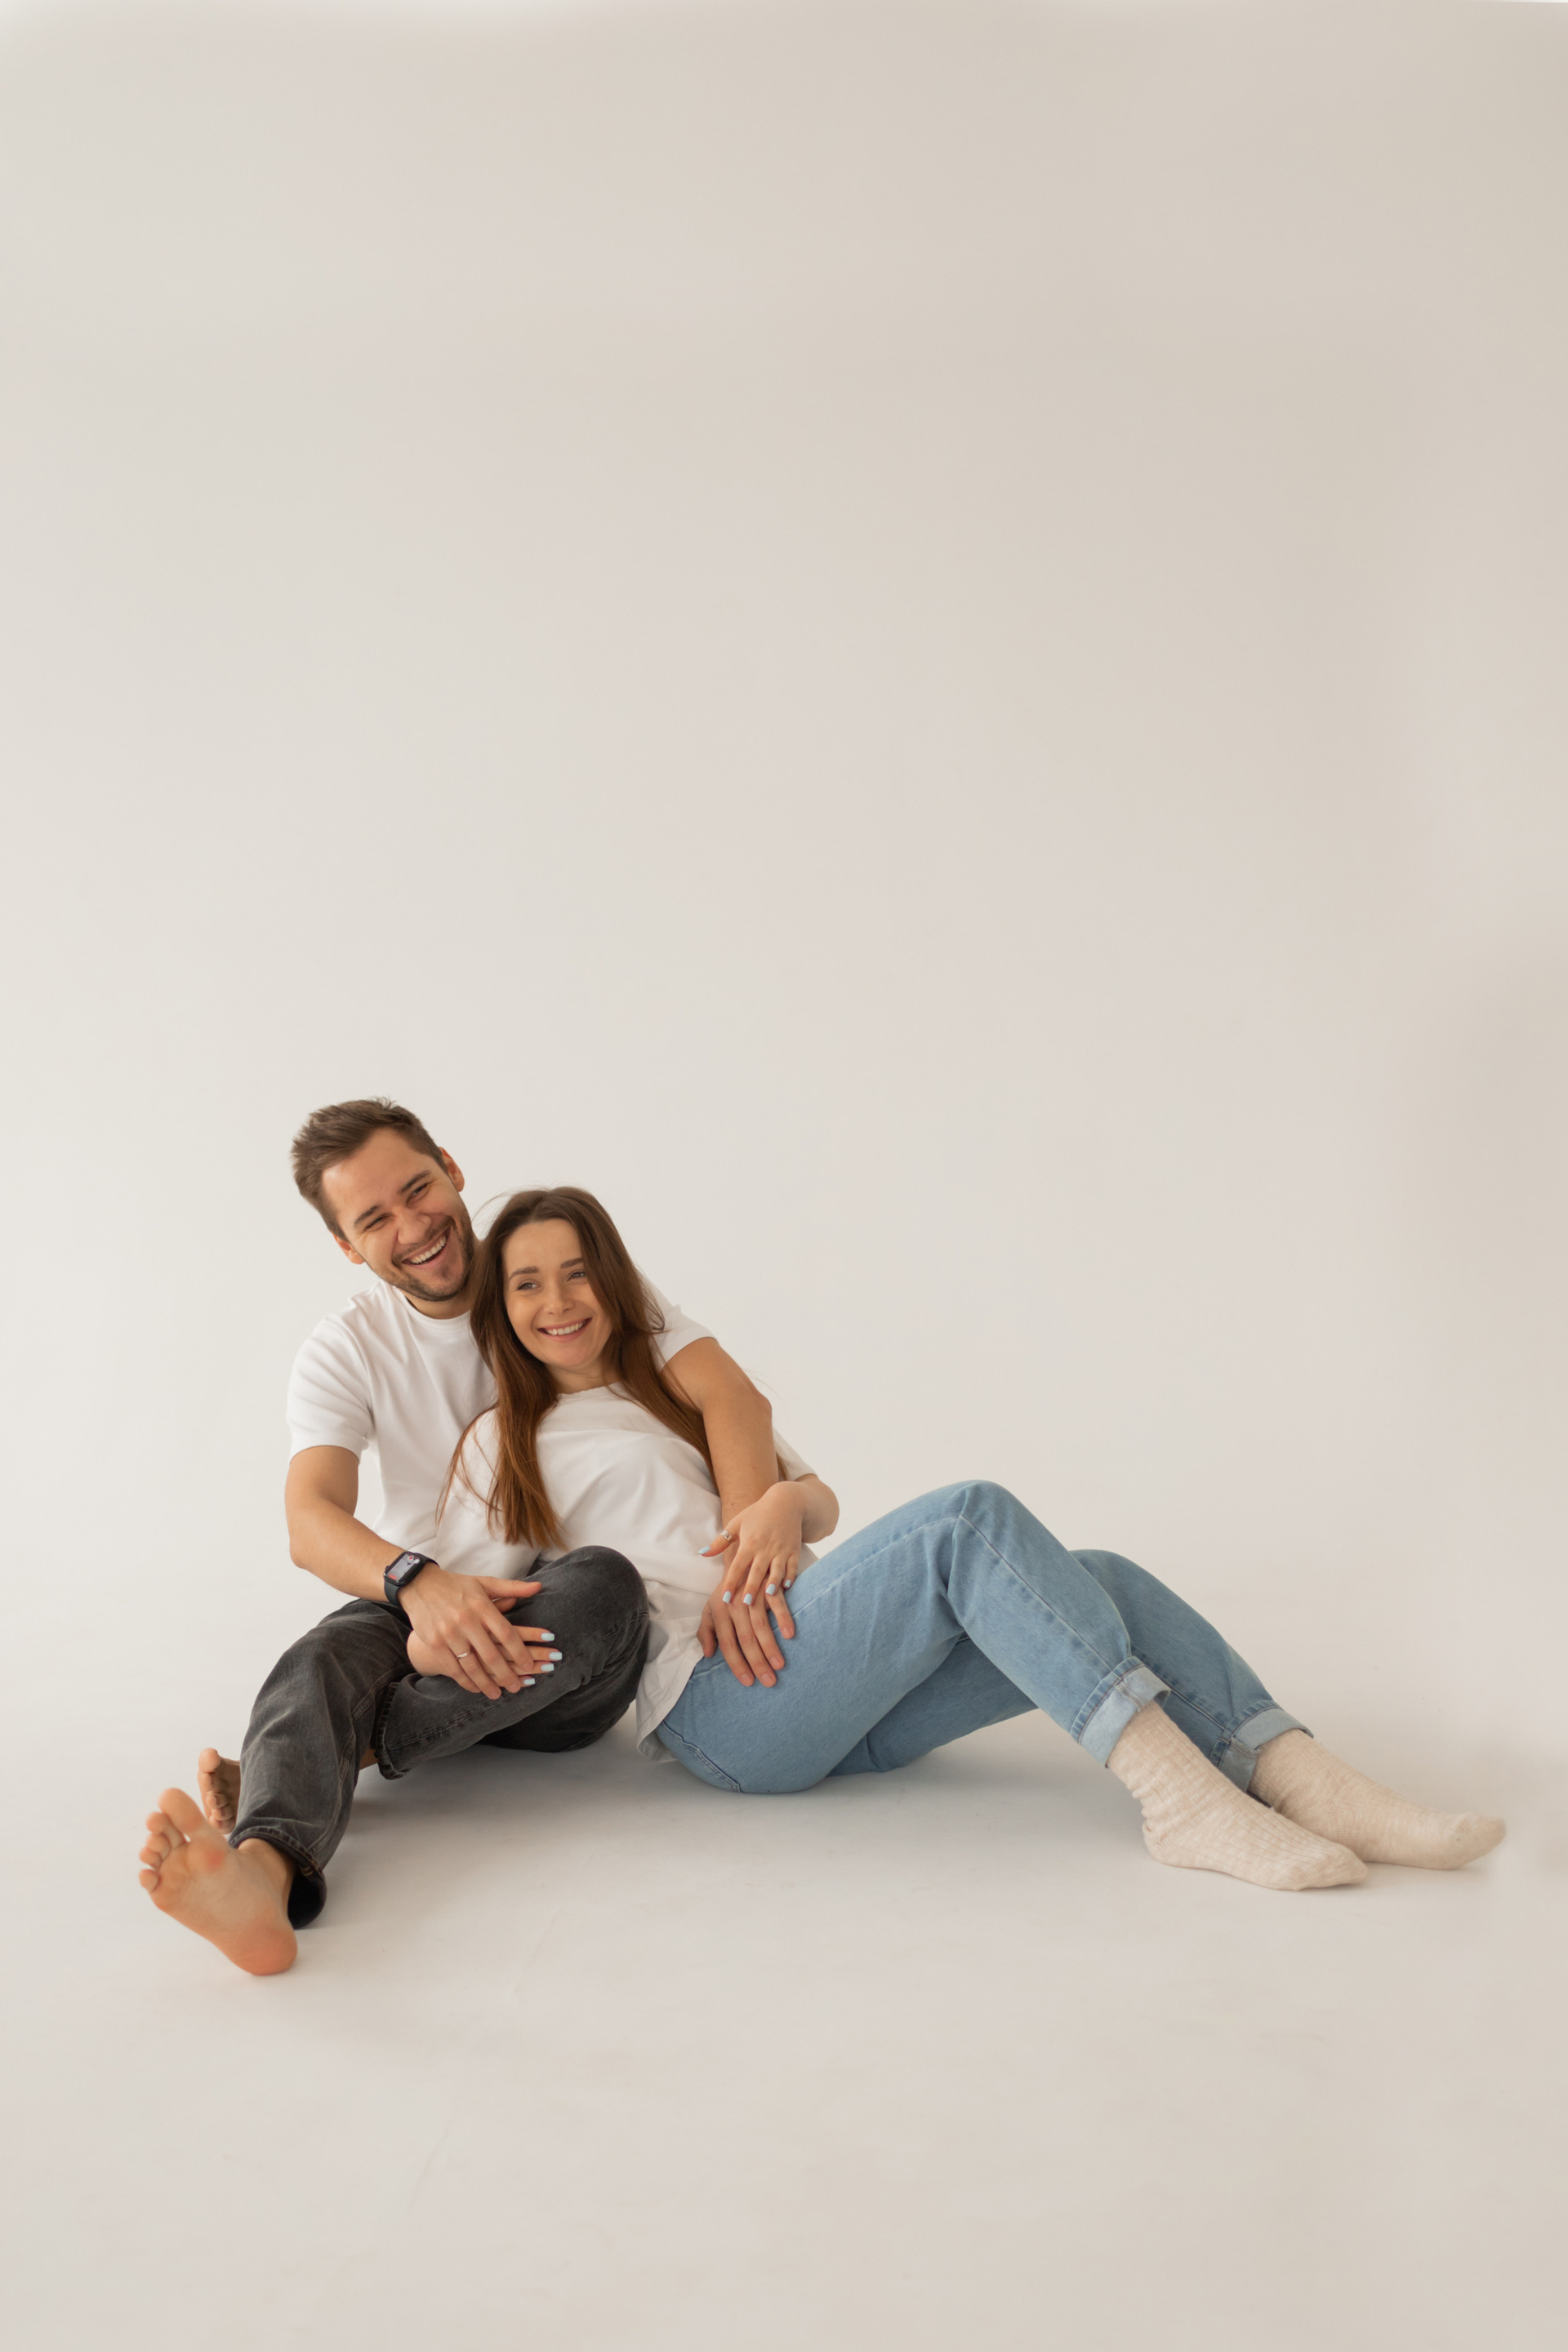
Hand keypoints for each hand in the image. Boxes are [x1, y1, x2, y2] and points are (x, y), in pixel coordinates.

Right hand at [400, 1568, 557, 1699]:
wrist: (420, 1585)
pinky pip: (453, 1669)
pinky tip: (476, 1688)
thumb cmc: (457, 1586)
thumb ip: (512, 1588)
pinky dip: (466, 1682)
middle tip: (517, 1687)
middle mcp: (466, 1621)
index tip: (530, 1665)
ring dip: (486, 1684)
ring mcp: (449, 1634)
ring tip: (498, 1694)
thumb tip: (539, 1588)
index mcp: (482, 1606)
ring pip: (472, 1666)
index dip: (520, 1652)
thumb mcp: (485, 1583)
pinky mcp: (435, 1644)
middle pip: (492, 1654)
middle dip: (507, 1674)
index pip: (507, 1633)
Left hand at [698, 1484, 805, 1686]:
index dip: (732, 1581)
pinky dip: (791, 1579)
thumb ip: (720, 1541)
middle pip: (756, 1572)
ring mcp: (781, 1551)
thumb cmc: (757, 1514)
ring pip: (777, 1572)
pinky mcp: (795, 1552)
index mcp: (749, 1542)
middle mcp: (765, 1548)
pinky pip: (793, 1568)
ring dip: (773, 1587)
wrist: (787, 1502)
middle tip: (745, 1606)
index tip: (725, 1598)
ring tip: (769, 1600)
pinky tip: (788, 1591)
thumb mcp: (737, 1524)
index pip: (738, 1565)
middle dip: (751, 1589)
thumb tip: (701, 1553)